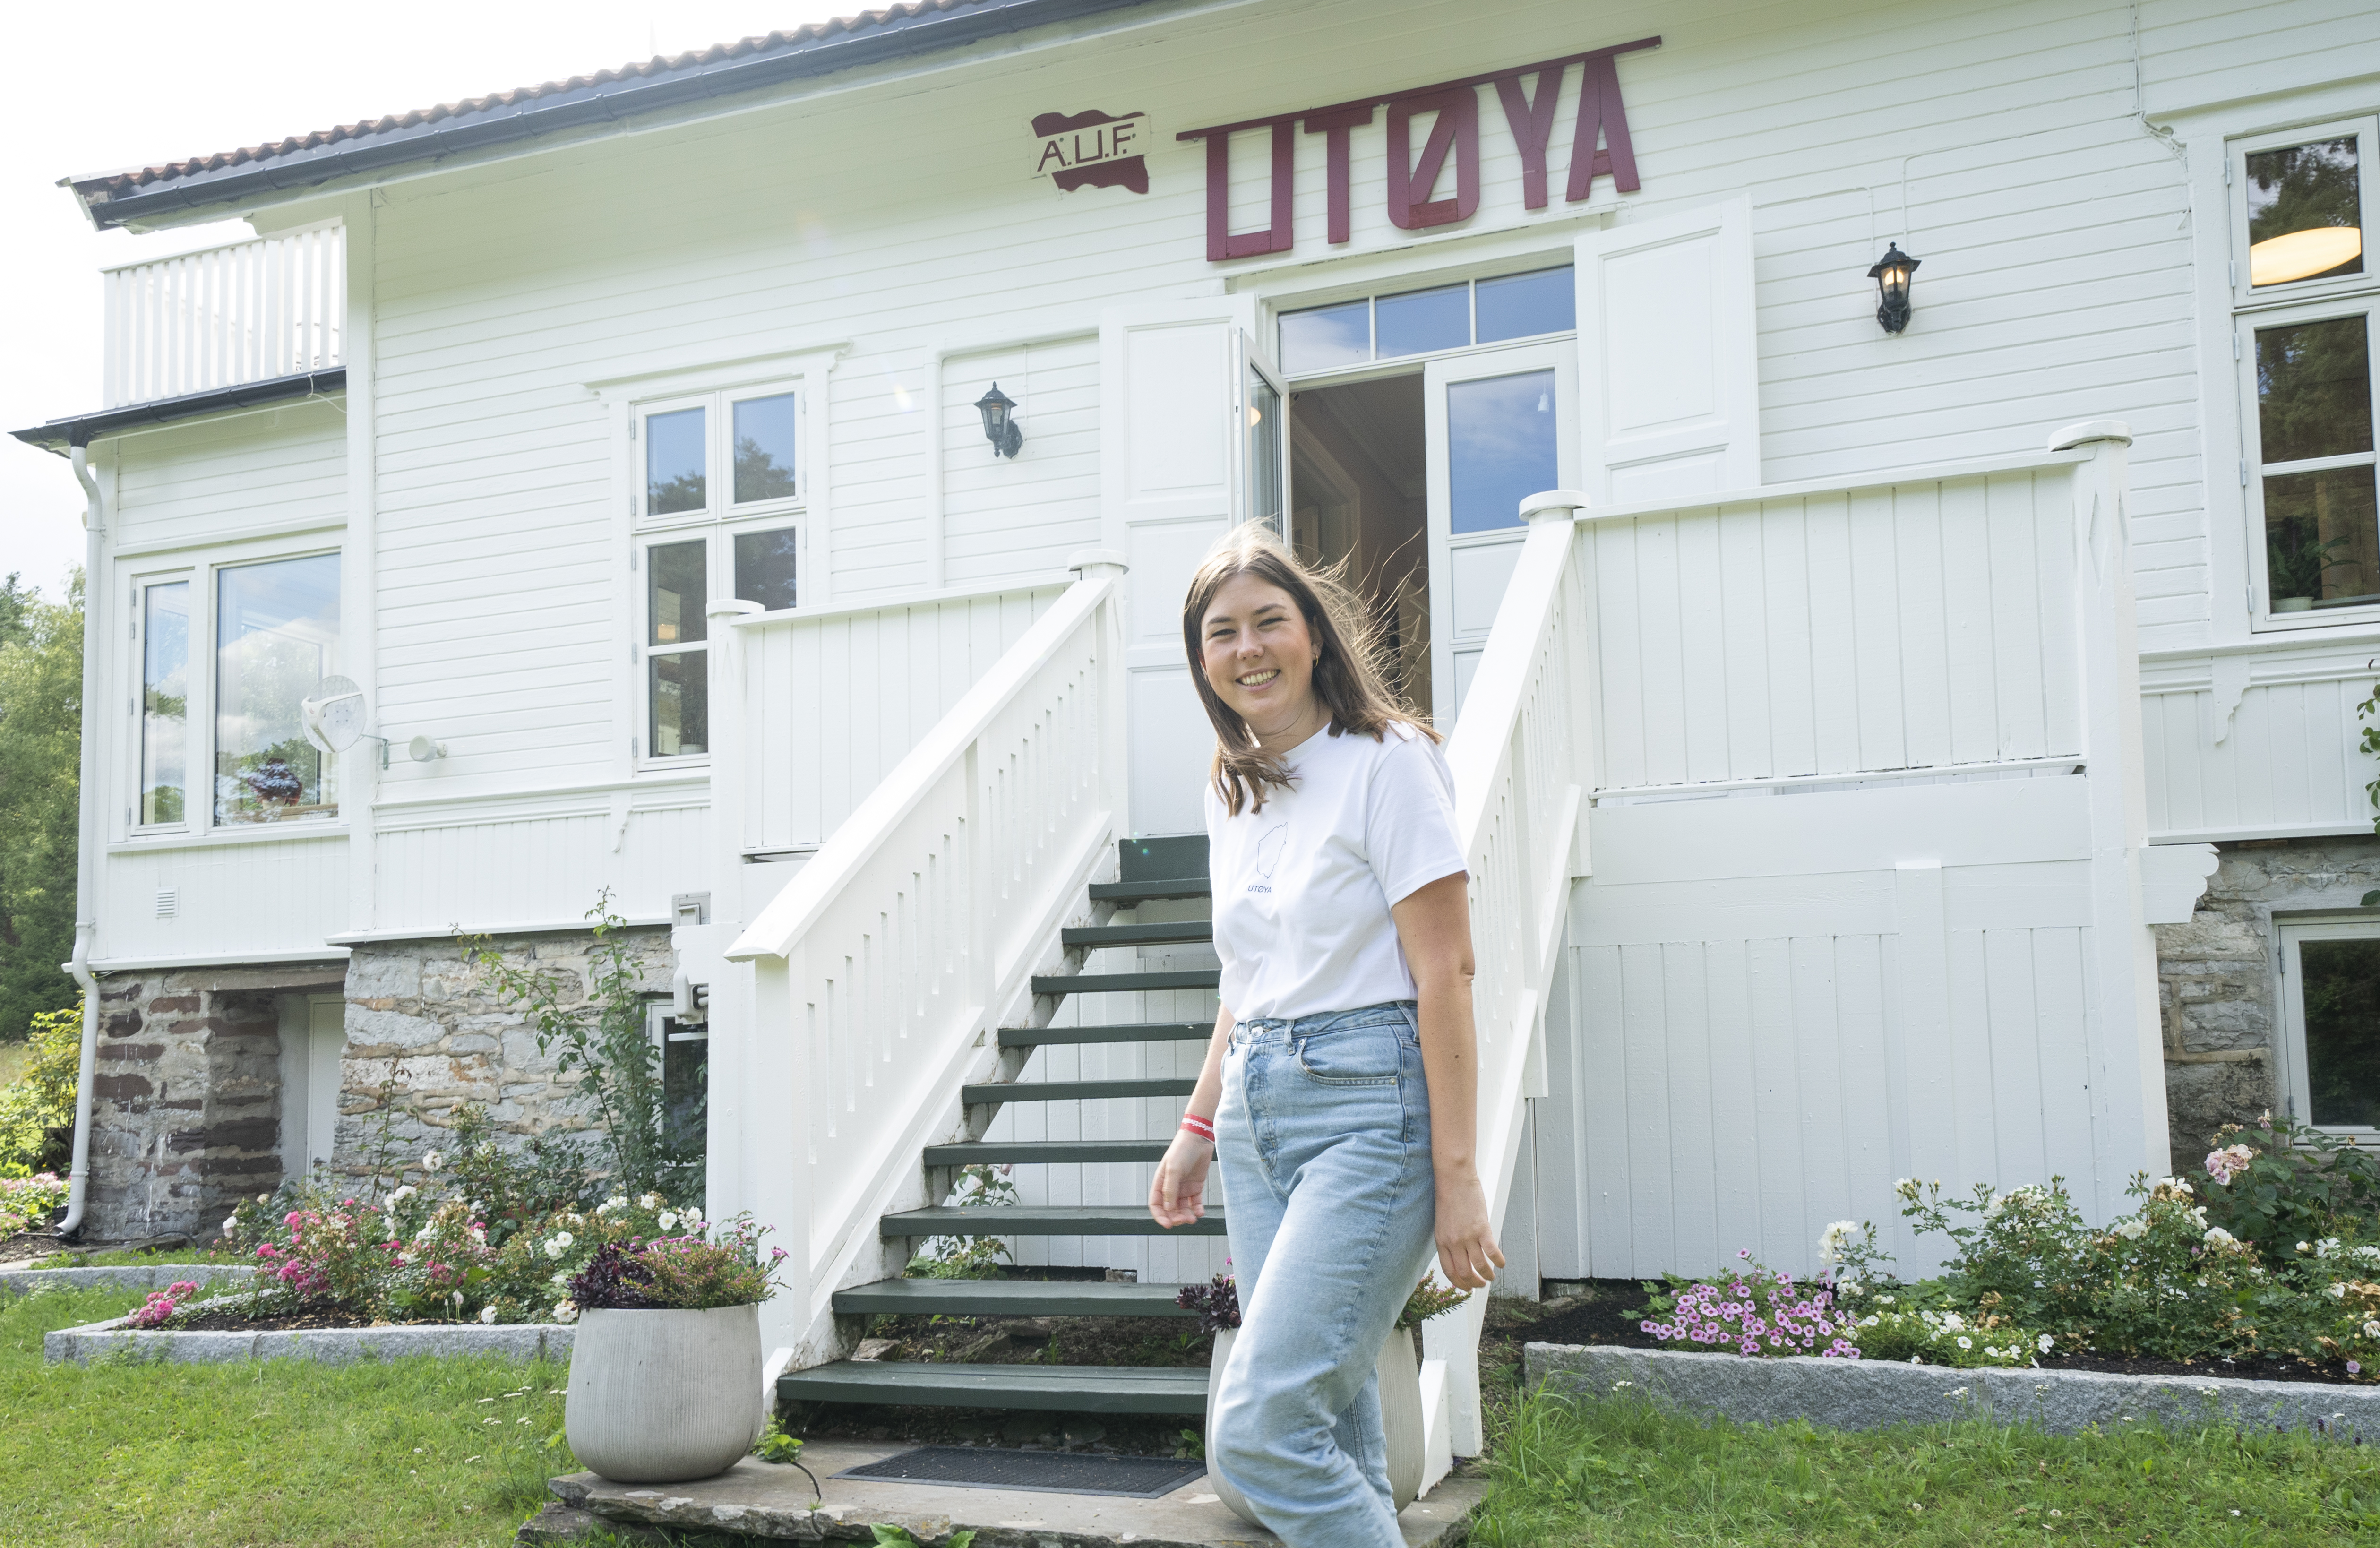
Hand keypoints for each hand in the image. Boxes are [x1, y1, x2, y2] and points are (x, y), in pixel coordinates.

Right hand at [1148, 1131, 1213, 1227]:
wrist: (1200, 1139)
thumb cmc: (1182, 1150)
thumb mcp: (1173, 1169)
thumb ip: (1170, 1189)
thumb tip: (1168, 1208)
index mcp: (1160, 1182)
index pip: (1156, 1204)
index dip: (1160, 1216)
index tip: (1167, 1225)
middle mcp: (1171, 1187)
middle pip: (1170, 1209)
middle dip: (1175, 1217)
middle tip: (1184, 1220)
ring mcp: (1184, 1188)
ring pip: (1182, 1208)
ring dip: (1186, 1215)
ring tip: (1193, 1218)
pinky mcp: (1196, 1187)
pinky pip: (1195, 1203)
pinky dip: (1197, 1209)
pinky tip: (1200, 1212)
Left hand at [1434, 1170, 1504, 1289]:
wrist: (1454, 1179)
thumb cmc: (1448, 1197)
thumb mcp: (1441, 1223)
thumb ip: (1448, 1240)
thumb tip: (1458, 1255)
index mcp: (1442, 1242)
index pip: (1449, 1271)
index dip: (1459, 1283)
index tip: (1466, 1288)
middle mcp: (1453, 1243)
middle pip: (1465, 1273)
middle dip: (1474, 1283)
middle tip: (1481, 1285)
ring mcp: (1468, 1236)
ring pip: (1479, 1266)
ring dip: (1487, 1275)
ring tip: (1491, 1277)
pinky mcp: (1482, 1229)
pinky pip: (1492, 1252)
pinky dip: (1498, 1261)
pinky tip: (1501, 1263)